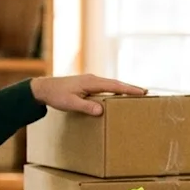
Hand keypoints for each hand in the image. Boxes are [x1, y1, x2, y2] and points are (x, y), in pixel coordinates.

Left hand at [30, 74, 146, 115]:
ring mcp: (90, 81)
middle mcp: (93, 79)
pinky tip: (117, 95)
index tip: (142, 92)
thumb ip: (86, 107)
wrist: (44, 88)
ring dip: (123, 88)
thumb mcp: (70, 103)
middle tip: (145, 93)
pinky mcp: (87, 85)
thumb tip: (101, 110)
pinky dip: (114, 89)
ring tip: (135, 94)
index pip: (115, 85)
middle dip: (130, 88)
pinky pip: (105, 87)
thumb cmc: (56, 95)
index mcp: (91, 82)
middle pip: (116, 83)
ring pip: (111, 84)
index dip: (129, 89)